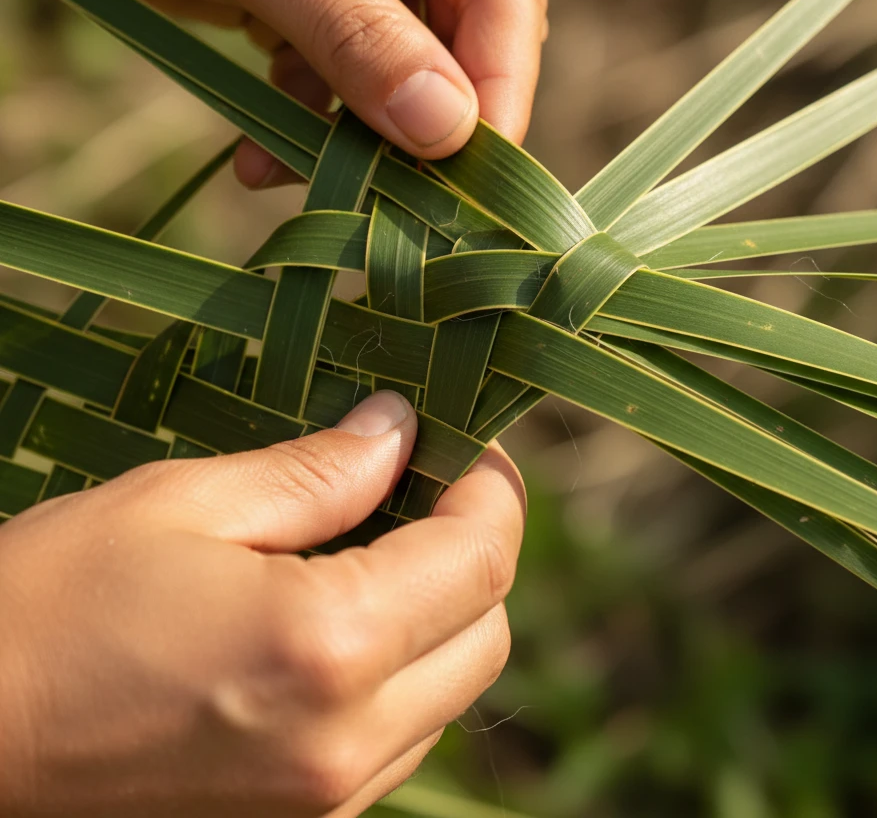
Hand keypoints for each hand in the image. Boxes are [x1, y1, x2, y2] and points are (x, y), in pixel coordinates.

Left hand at [0, 0, 547, 183]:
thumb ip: (358, 35)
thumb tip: (448, 130)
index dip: (500, 83)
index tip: (474, 167)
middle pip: (459, 36)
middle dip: (424, 118)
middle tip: (400, 196)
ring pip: (397, 68)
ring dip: (357, 134)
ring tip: (307, 176)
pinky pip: (335, 73)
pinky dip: (305, 119)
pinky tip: (261, 157)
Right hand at [0, 391, 524, 816]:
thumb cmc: (50, 605)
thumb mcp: (185, 503)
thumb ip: (317, 471)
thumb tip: (397, 430)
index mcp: (328, 646)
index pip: (481, 560)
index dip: (491, 488)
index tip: (469, 444)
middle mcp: (345, 743)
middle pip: (488, 633)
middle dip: (476, 549)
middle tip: (427, 485)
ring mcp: (324, 802)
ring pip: (451, 691)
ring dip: (443, 613)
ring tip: (381, 545)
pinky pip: (398, 738)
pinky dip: (401, 672)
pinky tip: (343, 619)